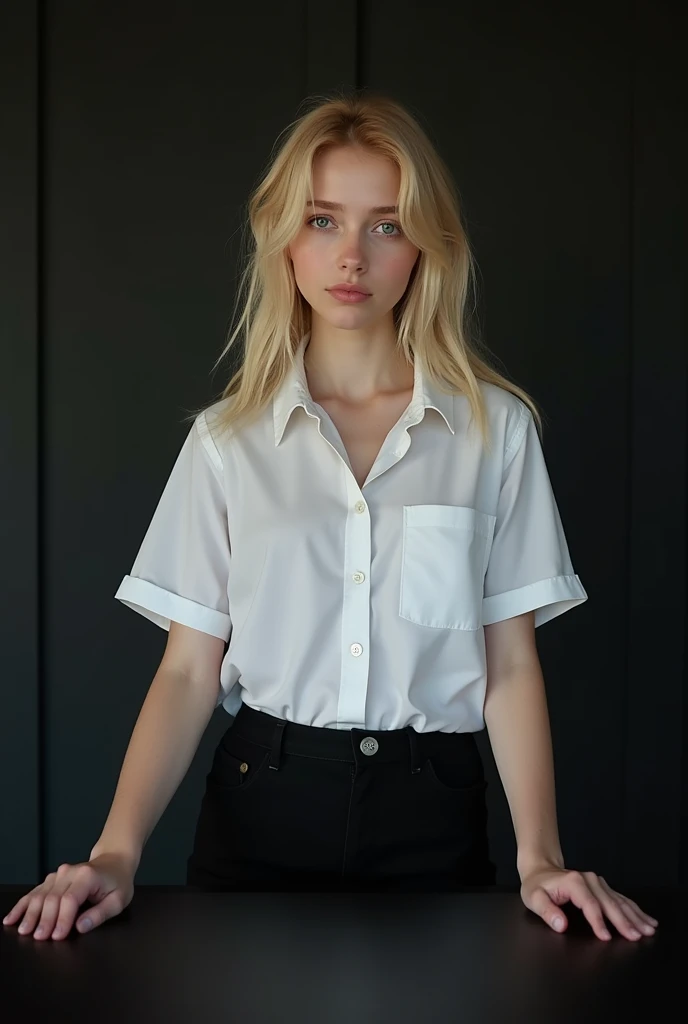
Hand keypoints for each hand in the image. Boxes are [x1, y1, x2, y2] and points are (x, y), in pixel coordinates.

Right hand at [2, 853, 135, 940]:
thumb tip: (81, 927)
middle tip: (39, 938)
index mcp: (87, 876)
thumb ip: (100, 914)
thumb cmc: (118, 882)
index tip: (57, 936)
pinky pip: (35, 892)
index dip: (62, 919)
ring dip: (31, 914)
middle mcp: (70, 872)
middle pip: (52, 897)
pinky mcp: (53, 879)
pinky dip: (23, 905)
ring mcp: (59, 874)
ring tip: (24, 931)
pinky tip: (12, 917)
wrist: (114, 861)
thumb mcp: (118, 900)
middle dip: (45, 920)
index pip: (70, 899)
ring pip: (40, 895)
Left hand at [519, 865, 658, 940]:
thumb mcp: (533, 898)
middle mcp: (589, 880)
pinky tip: (645, 918)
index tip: (606, 938)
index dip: (598, 922)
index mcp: (574, 882)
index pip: (590, 905)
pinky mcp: (602, 886)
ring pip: (619, 900)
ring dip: (635, 915)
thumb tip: (560, 924)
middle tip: (637, 936)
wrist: (541, 869)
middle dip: (624, 921)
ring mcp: (597, 882)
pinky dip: (634, 909)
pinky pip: (620, 898)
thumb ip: (547, 911)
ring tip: (648, 928)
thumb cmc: (537, 886)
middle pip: (609, 903)